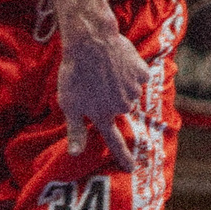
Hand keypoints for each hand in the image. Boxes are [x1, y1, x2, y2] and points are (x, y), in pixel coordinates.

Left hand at [56, 26, 144, 168]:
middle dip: (110, 98)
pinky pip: (139, 74)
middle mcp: (121, 106)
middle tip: (96, 81)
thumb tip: (75, 154)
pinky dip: (131, 68)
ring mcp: (134, 89)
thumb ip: (75, 130)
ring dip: (120, 82)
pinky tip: (118, 60)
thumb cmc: (74, 72)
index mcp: (103, 115)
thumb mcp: (69, 104)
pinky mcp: (141, 72)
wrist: (90, 41)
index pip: (114, 141)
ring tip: (104, 68)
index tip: (131, 168)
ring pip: (130, 90)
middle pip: (119, 107)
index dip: (122, 156)